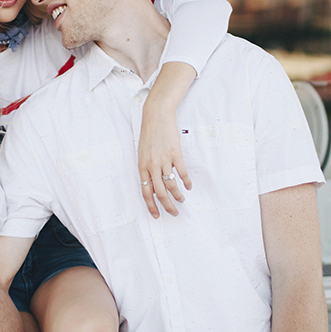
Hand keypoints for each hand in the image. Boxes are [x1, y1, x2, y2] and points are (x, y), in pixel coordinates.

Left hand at [138, 97, 190, 217]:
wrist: (156, 116)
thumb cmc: (148, 134)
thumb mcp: (142, 152)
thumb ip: (146, 169)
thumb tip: (152, 184)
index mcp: (142, 166)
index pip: (145, 192)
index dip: (151, 206)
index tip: (156, 215)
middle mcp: (152, 165)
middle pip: (160, 192)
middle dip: (167, 206)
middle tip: (174, 213)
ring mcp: (164, 160)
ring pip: (171, 185)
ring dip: (177, 195)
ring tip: (181, 200)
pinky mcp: (175, 153)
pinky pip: (181, 172)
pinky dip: (186, 181)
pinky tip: (188, 186)